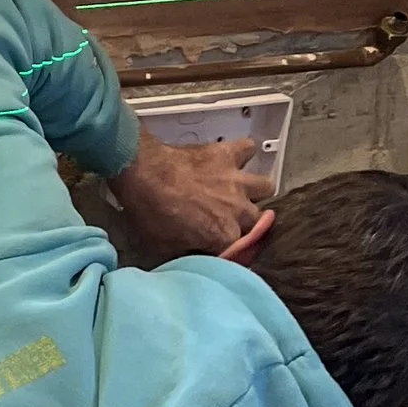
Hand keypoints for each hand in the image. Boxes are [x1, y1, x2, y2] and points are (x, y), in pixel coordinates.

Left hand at [107, 133, 274, 259]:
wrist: (141, 172)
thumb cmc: (150, 212)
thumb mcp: (165, 248)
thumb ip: (190, 256)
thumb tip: (196, 258)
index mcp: (226, 236)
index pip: (239, 250)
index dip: (229, 248)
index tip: (219, 248)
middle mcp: (239, 209)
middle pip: (257, 221)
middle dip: (245, 223)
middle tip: (226, 221)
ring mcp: (237, 180)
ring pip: (266, 187)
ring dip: (254, 192)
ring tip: (237, 192)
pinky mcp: (228, 154)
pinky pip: (248, 149)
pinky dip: (243, 153)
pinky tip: (233, 159)